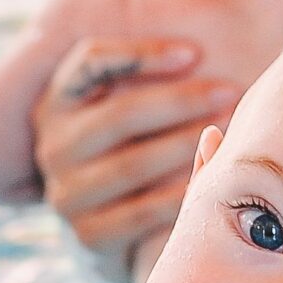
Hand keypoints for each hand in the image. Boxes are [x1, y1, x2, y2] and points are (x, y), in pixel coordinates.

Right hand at [32, 37, 235, 267]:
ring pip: (130, 166)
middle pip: (119, 116)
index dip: (141, 56)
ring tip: (227, 132)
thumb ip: (145, 76)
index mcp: (58, 101)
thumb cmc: (130, 145)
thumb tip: (198, 47)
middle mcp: (53, 146)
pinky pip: (139, 214)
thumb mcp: (123, 104)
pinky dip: (178, 196)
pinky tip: (212, 180)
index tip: (194, 53)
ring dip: (185, 147)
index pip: (91, 63)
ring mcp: (66, 193)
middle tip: (229, 92)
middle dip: (181, 102)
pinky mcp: (87, 234)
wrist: (108, 221)